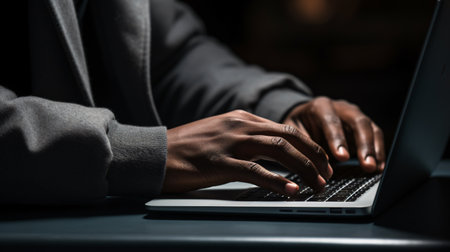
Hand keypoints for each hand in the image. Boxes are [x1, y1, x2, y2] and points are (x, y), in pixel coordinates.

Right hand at [163, 110, 331, 194]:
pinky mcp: (220, 162)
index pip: (285, 129)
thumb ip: (244, 137)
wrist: (157, 153)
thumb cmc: (188, 148)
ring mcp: (230, 142)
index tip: (321, 162)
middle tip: (328, 175)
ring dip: (304, 169)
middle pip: (289, 138)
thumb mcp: (220, 133)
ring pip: (279, 151)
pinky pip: (257, 171)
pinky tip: (292, 191)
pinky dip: (278, 182)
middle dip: (314, 157)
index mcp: (241, 118)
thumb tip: (271, 153)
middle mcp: (240, 126)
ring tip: (317, 185)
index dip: (308, 146)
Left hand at [283, 97, 384, 171]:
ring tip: (374, 168)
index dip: (337, 139)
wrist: (304, 116)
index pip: (331, 121)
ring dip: (374, 149)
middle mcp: (341, 108)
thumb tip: (312, 167)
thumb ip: (303, 146)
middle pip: (358, 122)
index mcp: (320, 106)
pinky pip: (376, 136)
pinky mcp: (364, 125)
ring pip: (370, 128)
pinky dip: (378, 151)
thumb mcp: (293, 133)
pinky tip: (378, 167)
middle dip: (363, 144)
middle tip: (366, 164)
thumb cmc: (298, 126)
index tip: (342, 157)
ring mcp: (355, 115)